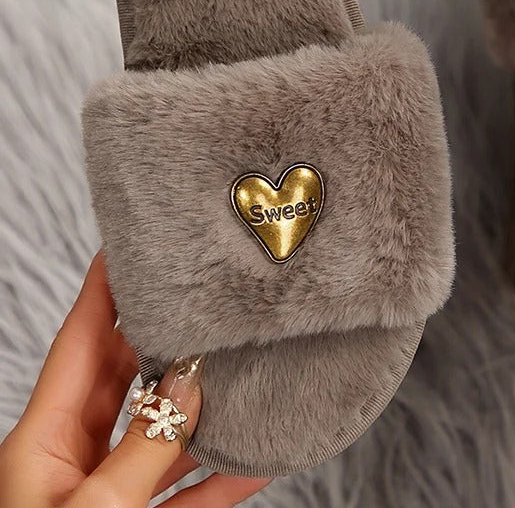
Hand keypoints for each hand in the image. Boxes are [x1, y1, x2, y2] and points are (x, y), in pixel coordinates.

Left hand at [0, 253, 269, 506]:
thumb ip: (145, 448)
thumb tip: (190, 383)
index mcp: (42, 443)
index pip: (78, 345)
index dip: (101, 292)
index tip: (127, 249)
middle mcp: (73, 458)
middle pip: (125, 378)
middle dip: (164, 340)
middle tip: (200, 299)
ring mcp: (106, 492)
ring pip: (161, 434)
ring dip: (203, 412)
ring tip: (241, 374)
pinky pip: (185, 491)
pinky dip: (220, 477)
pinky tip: (255, 463)